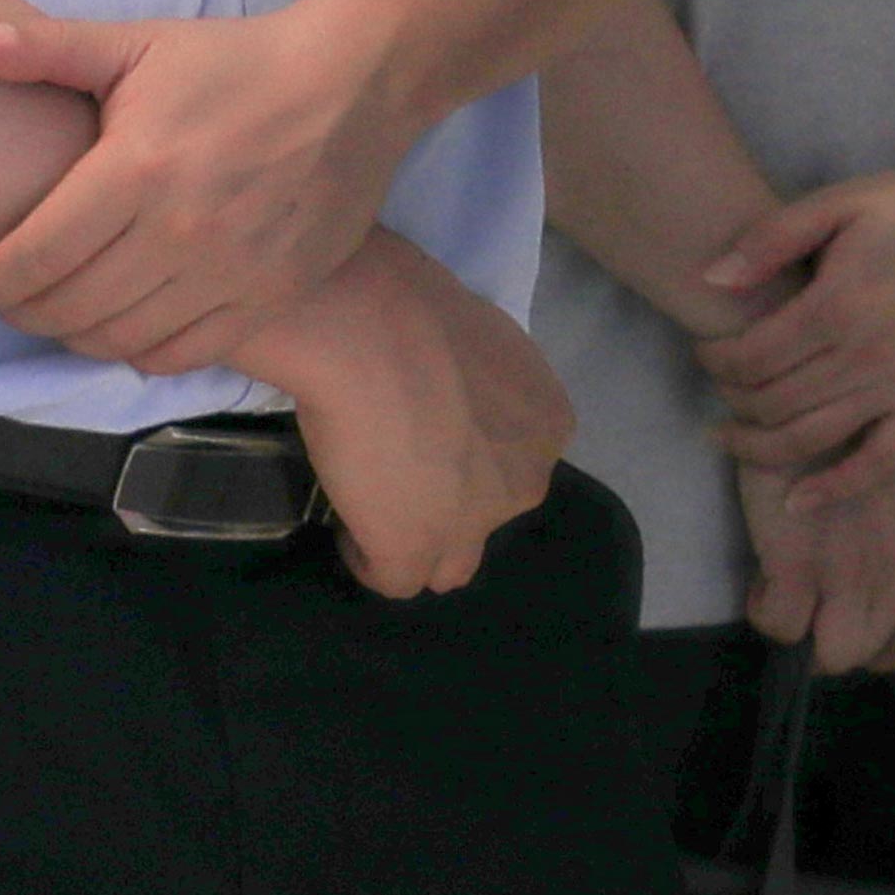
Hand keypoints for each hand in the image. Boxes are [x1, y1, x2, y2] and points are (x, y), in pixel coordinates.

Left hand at [0, 1, 414, 378]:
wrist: (356, 82)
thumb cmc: (236, 62)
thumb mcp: (138, 43)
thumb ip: (44, 49)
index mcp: (136, 169)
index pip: (31, 257)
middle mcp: (179, 232)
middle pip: (65, 307)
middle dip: (20, 309)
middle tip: (11, 294)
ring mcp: (229, 272)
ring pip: (117, 338)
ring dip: (73, 333)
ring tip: (62, 309)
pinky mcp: (269, 295)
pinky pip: (180, 353)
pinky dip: (138, 350)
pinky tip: (125, 325)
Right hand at [231, 231, 571, 597]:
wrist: (376, 332)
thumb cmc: (417, 314)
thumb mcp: (474, 345)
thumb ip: (474, 384)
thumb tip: (443, 384)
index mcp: (548, 422)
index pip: (512, 464)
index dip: (468, 458)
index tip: (425, 437)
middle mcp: (527, 478)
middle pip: (488, 514)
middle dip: (450, 504)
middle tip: (398, 474)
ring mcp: (474, 523)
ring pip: (452, 564)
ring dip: (417, 546)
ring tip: (373, 514)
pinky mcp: (416, 549)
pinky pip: (395, 580)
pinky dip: (368, 560)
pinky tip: (347, 533)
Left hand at [697, 144, 894, 486]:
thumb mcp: (836, 204)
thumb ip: (771, 239)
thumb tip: (711, 280)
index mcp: (836, 306)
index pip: (749, 359)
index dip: (714, 361)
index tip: (706, 348)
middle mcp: (865, 356)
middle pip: (770, 404)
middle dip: (730, 399)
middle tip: (720, 382)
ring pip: (809, 440)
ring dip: (757, 448)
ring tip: (730, 434)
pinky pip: (877, 462)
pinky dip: (835, 488)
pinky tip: (797, 500)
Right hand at [738, 419, 894, 674]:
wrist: (822, 395)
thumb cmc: (871, 429)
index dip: (884, 646)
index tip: (857, 626)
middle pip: (872, 652)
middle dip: (842, 644)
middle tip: (817, 613)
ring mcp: (848, 572)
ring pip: (831, 654)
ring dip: (806, 638)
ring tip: (792, 602)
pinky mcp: (797, 563)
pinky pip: (779, 624)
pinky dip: (767, 610)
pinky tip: (766, 578)